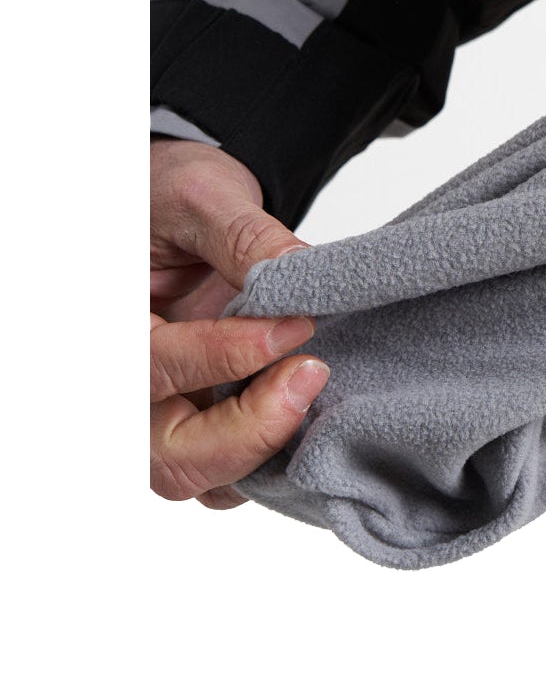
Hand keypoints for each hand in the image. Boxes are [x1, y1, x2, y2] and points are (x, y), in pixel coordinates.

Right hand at [150, 139, 325, 505]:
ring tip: (314, 387)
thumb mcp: (201, 197)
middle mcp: (122, 389)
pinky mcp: (198, 426)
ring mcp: (157, 416)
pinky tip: (315, 410)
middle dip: (247, 428)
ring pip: (197, 477)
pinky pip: (226, 475)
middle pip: (167, 454)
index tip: (294, 327)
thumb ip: (245, 239)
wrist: (181, 213)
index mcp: (102, 328)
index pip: (151, 367)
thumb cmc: (170, 201)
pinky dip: (270, 457)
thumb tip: (299, 273)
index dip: (224, 355)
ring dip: (263, 448)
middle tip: (310, 374)